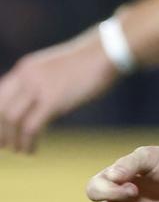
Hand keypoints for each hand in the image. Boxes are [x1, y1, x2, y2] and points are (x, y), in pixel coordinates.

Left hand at [0, 31, 119, 152]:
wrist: (106, 51)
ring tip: (20, 150)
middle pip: (0, 109)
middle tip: (4, 145)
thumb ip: (41, 81)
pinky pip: (30, 128)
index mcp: (26, 68)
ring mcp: (39, 87)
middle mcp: (27, 76)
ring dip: (12, 139)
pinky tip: (32, 150)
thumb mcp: (55, 68)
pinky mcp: (53, 100)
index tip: (2, 131)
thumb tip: (36, 103)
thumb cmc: (87, 60)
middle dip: (1, 131)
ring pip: (11, 120)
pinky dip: (27, 142)